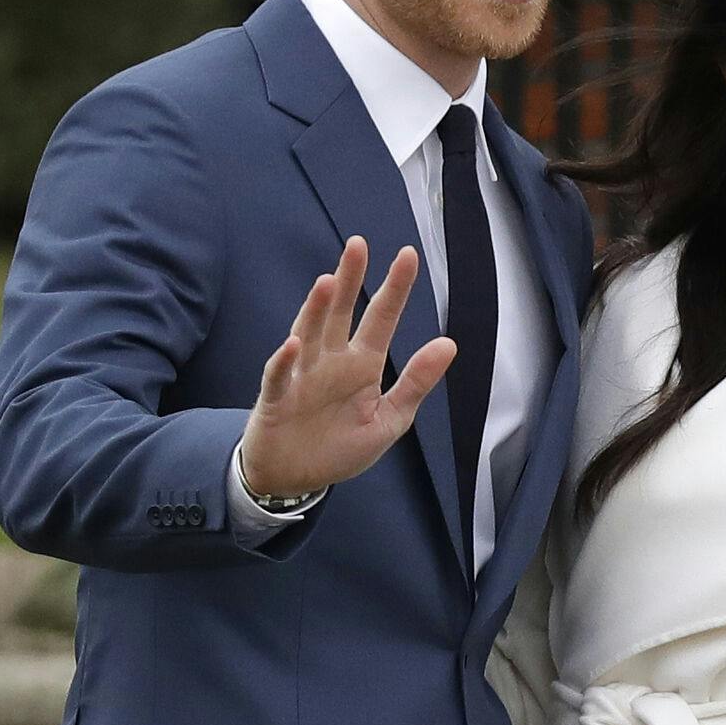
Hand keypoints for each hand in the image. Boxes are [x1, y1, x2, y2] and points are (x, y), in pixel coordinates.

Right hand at [238, 238, 455, 496]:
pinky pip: (279, 375)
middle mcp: (331, 361)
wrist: (295, 479)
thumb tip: (449, 344)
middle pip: (340, 312)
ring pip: (309, 334)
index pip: (382, 318)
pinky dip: (285, 361)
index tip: (408, 255)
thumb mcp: (389, 419)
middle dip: (350, 279)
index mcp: (362, 364)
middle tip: (358, 245)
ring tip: (329, 282)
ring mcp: (301, 375)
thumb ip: (416, 382)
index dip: (395, 289)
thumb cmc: (340, 447)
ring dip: (317, 309)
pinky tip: (294, 343)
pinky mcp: (276, 398)